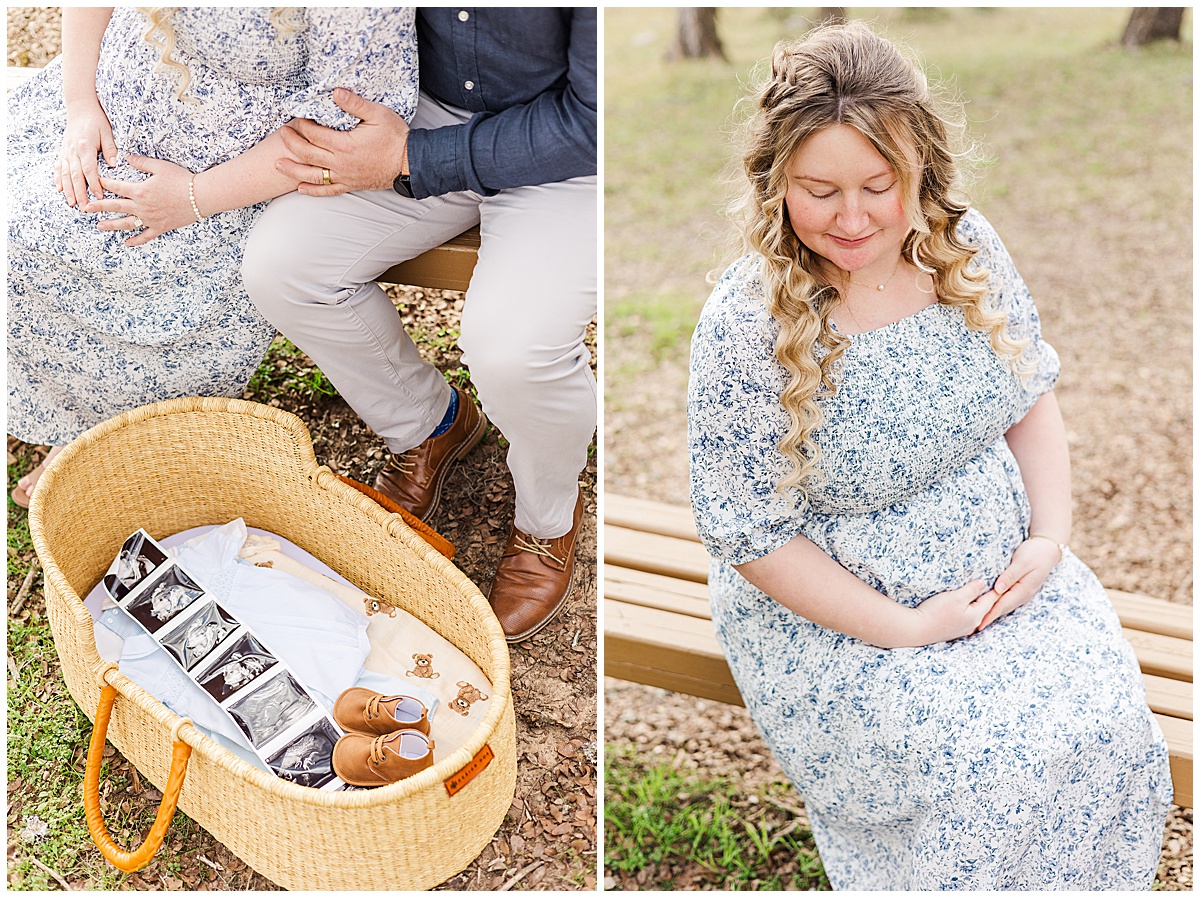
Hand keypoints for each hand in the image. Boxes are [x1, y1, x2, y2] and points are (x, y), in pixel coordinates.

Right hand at [56, 102, 117, 207]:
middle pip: (75, 175)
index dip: (93, 184)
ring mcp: (66, 152)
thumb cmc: (96, 121)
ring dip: (68, 189)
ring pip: (65, 173)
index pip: (89, 169)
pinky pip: (58, 167)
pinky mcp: (63, 151)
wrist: (80, 109)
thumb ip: (110, 148)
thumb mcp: (107, 132)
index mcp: (85, 147)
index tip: (99, 196)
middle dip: (79, 192)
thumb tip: (114, 164)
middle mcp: (73, 151)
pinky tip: (59, 189)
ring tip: (71, 203)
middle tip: (84, 207)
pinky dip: (58, 178)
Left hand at [90, 156, 196, 245]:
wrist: (200, 196)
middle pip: (115, 206)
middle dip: (98, 206)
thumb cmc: (181, 180)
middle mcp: (142, 207)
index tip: (94, 182)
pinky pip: (146, 236)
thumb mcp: (160, 166)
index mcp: (140, 191)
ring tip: (99, 226)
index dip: (103, 183)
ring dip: (112, 225)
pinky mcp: (161, 227)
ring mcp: (151, 219)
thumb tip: (127, 158)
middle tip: (85, 208)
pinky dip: (136, 240)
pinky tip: (127, 243)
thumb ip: (141, 162)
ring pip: (127, 223)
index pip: (116, 187)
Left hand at [276, 88, 408, 195]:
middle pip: (307, 153)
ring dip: (293, 170)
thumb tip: (335, 92)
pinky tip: (300, 189)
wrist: (410, 163)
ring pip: (312, 175)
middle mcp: (341, 163)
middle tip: (282, 133)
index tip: (297, 117)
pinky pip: (328, 191)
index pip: (314, 134)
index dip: (302, 124)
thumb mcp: (378, 114)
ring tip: (278, 164)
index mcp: (345, 144)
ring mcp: (345, 176)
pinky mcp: (351, 185)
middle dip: (292, 143)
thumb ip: (355, 103)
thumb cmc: (396, 137)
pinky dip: (313, 191)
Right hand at [908, 579, 994, 644]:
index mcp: (976, 615)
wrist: (917, 629)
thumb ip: (971, 590)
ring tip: (984, 597)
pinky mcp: (953, 630)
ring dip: (980, 605)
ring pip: (976, 614)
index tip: (1005, 582)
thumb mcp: (956, 597)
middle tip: (998, 589)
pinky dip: (970, 611)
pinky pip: (967, 618)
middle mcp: (972, 624)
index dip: (997, 590)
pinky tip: (967, 608)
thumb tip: (982, 583)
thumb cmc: (936, 612)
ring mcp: (962, 629)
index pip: (991, 600)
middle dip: (991, 599)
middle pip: (985, 609)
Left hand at [977, 537, 1060, 630]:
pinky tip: (989, 606)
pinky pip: (1007, 599)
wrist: (1048, 548)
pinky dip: (997, 604)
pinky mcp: (1021, 588)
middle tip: (974, 627)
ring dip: (992, 612)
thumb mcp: (1022, 562)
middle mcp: (1023, 594)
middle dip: (989, 617)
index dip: (990, 615)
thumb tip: (998, 590)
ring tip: (979, 620)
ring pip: (1005, 605)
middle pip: (1002, 608)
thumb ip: (1010, 576)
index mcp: (1023, 590)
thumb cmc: (1035, 553)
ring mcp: (1023, 592)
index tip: (979, 624)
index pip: (1002, 605)